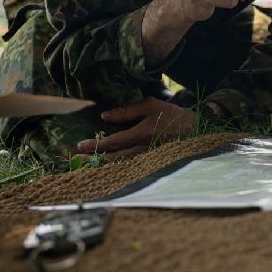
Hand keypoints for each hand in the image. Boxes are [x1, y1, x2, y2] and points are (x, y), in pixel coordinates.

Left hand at [74, 97, 196, 159]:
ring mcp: (146, 158)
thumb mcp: (151, 105)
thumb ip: (127, 111)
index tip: (80, 145)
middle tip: (75, 159)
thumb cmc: (173, 115)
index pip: (114, 142)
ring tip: (85, 163)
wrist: (196, 130)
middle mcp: (142, 149)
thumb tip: (104, 116)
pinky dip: (113, 165)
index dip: (96, 145)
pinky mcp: (149, 162)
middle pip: (112, 158)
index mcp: (142, 134)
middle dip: (93, 159)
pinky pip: (127, 165)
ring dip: (100, 164)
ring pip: (119, 164)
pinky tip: (103, 164)